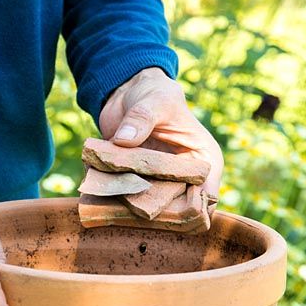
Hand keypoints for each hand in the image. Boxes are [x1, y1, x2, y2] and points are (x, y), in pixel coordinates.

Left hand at [99, 67, 223, 210]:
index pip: (206, 198)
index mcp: (203, 161)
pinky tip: (99, 194)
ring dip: (131, 209)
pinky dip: (113, 198)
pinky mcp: (135, 182)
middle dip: (156, 214)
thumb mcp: (154, 101)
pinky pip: (126, 198)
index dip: (190, 212)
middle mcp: (184, 177)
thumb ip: (141, 119)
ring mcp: (158, 182)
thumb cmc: (154, 93)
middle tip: (132, 211)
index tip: (164, 210)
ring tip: (112, 204)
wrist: (128, 92)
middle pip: (177, 210)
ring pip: (149, 208)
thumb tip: (123, 140)